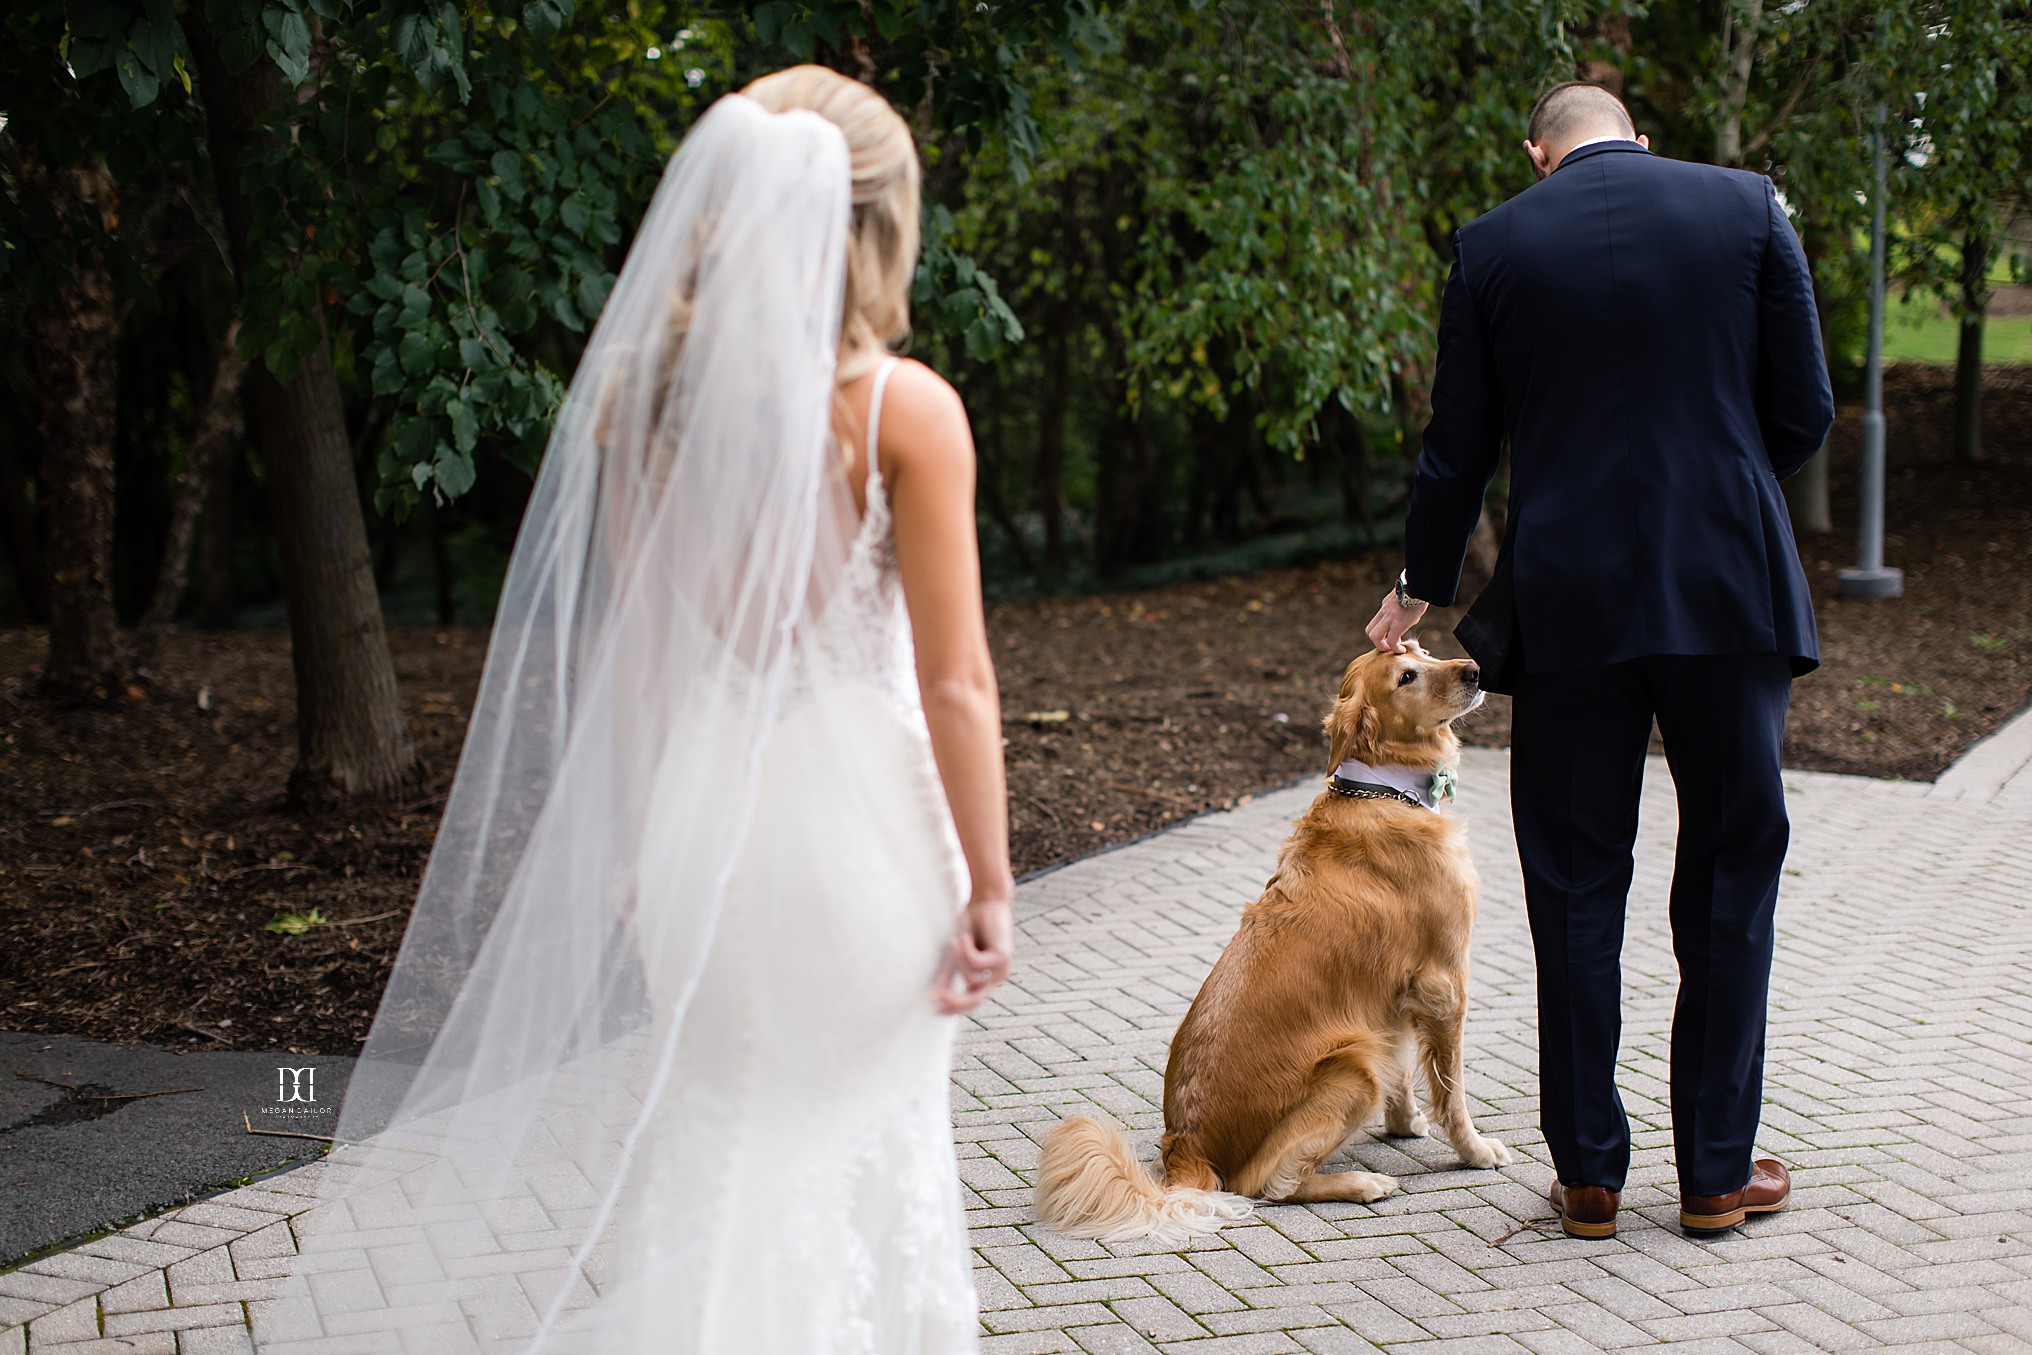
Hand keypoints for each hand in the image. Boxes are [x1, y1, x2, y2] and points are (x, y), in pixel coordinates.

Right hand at [934, 893, 1012, 1014]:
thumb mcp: (954, 954)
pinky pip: (976, 964)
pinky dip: (965, 950)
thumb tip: (933, 996)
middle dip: (954, 1001)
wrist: (986, 901)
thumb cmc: (970, 924)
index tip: (935, 1012)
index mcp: (987, 978)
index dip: (954, 1009)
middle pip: (975, 1000)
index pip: (972, 1002)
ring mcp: (1003, 968)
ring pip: (972, 979)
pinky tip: (964, 936)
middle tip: (934, 996)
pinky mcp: (1003, 957)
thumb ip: (948, 974)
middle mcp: (997, 976)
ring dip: (958, 960)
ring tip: (956, 939)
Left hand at [1366, 590, 1428, 653]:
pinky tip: (1402, 650)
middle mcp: (1384, 611)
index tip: (1392, 636)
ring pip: (1374, 636)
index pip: (1378, 621)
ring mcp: (1389, 618)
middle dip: (1377, 641)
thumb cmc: (1418, 589)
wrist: (1419, 583)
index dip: (1382, 632)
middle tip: (1388, 646)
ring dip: (1382, 646)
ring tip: (1393, 650)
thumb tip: (1411, 619)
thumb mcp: (1407, 598)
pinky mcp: (1398, 623)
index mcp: (1386, 605)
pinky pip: (1392, 640)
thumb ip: (1405, 609)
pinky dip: (1395, 648)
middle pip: (1370, 630)